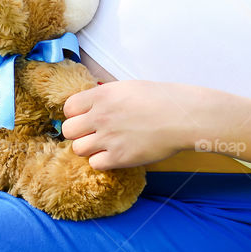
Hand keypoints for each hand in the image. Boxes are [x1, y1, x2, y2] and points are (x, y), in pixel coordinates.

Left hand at [61, 80, 204, 169]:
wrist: (182, 117)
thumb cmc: (161, 99)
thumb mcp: (128, 88)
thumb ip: (106, 97)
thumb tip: (91, 106)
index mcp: (102, 95)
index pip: (68, 108)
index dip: (76, 114)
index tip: (86, 117)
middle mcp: (101, 116)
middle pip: (68, 130)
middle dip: (79, 132)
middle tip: (93, 133)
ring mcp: (109, 138)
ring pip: (78, 149)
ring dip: (89, 148)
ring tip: (105, 144)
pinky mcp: (119, 157)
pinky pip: (95, 163)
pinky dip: (102, 161)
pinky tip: (116, 153)